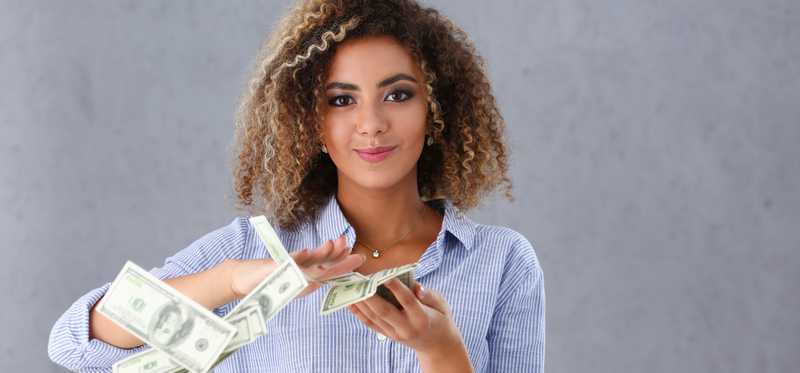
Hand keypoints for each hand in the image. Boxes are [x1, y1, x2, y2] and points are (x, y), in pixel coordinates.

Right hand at [229, 235, 364, 298]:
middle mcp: (299, 268)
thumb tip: (326, 281)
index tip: (359, 256)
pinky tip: (305, 252)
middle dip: (337, 253)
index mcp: (306, 274)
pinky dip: (296, 257)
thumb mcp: (293, 285)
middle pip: (322, 261)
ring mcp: (287, 267)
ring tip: (333, 244)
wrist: (242, 279)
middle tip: (348, 243)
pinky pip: (286, 263)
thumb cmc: (270, 282)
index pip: (329, 268)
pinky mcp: (273, 269)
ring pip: (307, 260)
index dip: (344, 263)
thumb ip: (308, 282)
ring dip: (321, 252)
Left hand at [348, 278, 464, 356]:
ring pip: (374, 318)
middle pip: (385, 311)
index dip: (397, 288)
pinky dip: (359, 313)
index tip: (387, 275)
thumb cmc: (440, 319)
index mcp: (422, 318)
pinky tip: (350, 302)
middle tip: (360, 280)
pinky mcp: (388, 336)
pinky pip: (370, 324)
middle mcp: (407, 328)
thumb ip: (429, 295)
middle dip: (371, 295)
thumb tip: (416, 286)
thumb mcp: (442, 305)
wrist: (437, 345)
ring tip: (351, 288)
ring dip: (361, 303)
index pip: (407, 301)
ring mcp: (395, 334)